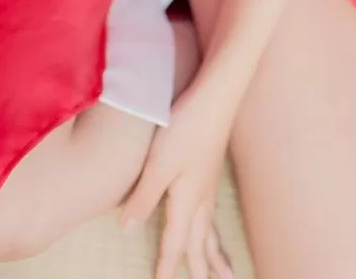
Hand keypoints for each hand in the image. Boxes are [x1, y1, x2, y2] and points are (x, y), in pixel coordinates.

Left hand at [121, 84, 235, 278]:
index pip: (175, 243)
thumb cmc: (187, 127)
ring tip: (227, 271)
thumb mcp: (159, 164)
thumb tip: (127, 230)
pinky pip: (213, 212)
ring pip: (212, 229)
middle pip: (202, 243)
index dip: (167, 267)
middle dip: (205, 269)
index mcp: (187, 201)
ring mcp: (209, 182)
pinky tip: (211, 221)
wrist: (217, 94)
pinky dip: (214, 228)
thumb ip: (143, 198)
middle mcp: (201, 197)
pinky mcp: (210, 168)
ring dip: (216, 253)